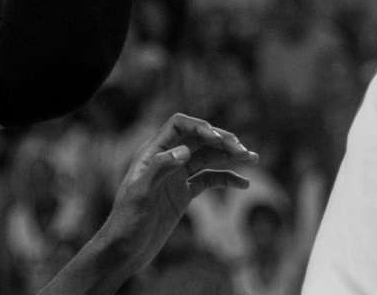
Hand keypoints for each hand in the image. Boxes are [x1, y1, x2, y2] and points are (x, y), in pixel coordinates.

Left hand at [95, 113, 257, 277]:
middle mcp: (167, 160)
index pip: (179, 125)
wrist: (124, 251)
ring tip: (252, 158)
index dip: (199, 126)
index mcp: (153, 152)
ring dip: (229, 156)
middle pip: (198, 139)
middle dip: (221, 141)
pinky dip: (227, 179)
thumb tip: (186, 150)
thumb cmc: (126, 222)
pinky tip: (243, 183)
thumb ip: (160, 168)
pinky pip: (209, 180)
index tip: (217, 138)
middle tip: (242, 150)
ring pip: (208, 158)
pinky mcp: (184, 195)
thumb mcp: (140, 194)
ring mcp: (177, 177)